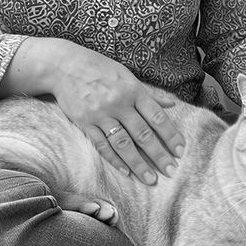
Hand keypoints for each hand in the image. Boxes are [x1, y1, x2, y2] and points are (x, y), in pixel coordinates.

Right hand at [49, 43, 184, 184]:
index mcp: (133, 90)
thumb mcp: (127, 76)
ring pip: (123, 143)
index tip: (181, 151)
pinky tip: (126, 171)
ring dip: (138, 163)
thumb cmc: (100, 69)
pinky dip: (114, 159)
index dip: (170, 135)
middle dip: (159, 155)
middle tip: (171, 171)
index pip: (157, 117)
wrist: (64, 66)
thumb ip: (149, 94)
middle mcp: (119, 103)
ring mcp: (101, 114)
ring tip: (150, 179)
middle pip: (143, 134)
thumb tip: (172, 105)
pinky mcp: (85, 122)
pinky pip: (102, 145)